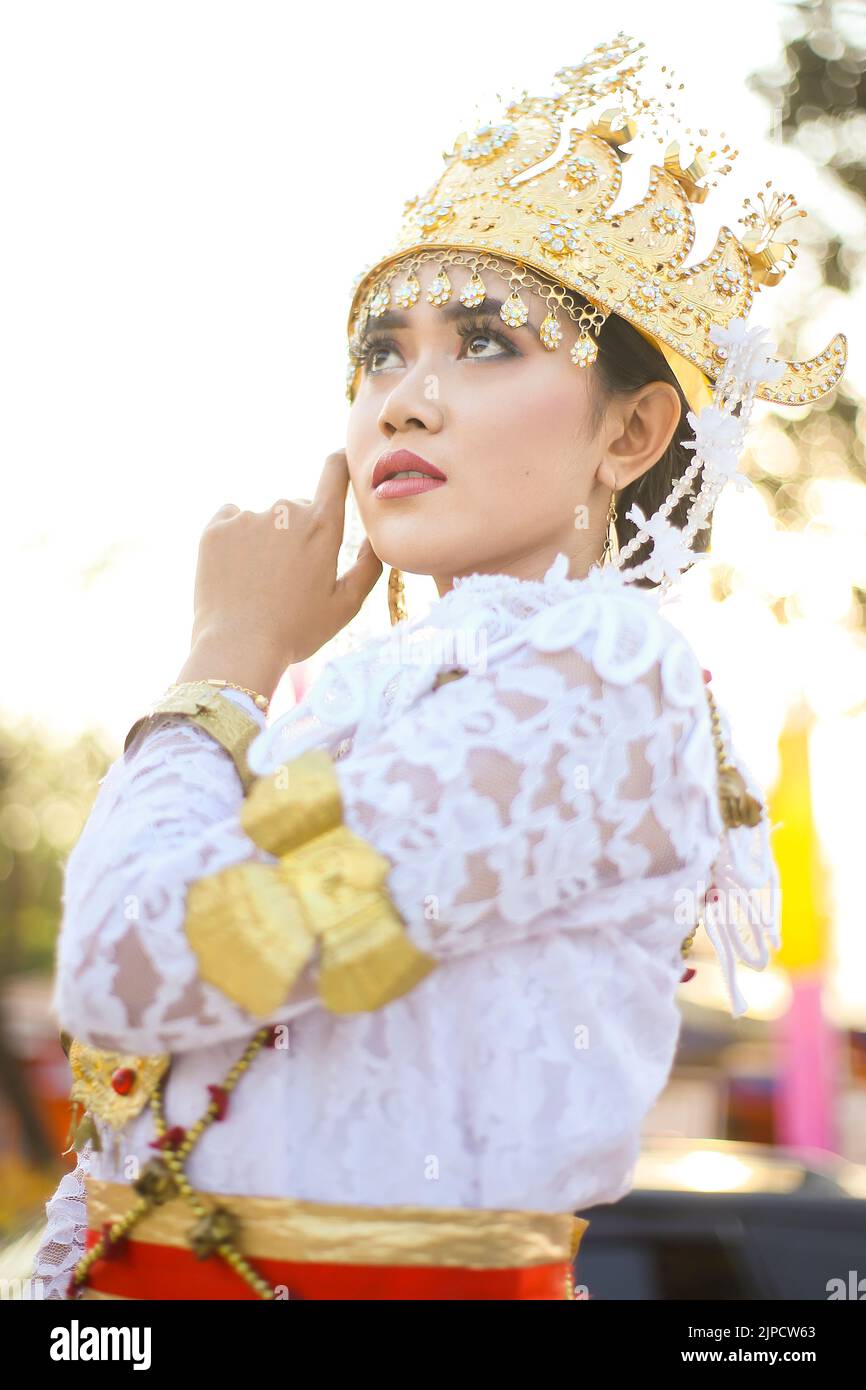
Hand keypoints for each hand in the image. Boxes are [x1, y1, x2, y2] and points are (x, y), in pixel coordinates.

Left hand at [179, 451, 381, 696]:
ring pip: (263, 519)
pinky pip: (231, 520)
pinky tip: (236, 571)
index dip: (339, 461)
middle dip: (298, 531)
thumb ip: (369, 566)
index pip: (334, 470)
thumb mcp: (346, 605)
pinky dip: (235, 539)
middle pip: (297, 507)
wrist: (237, 648)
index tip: (340, 461)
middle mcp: (285, 510)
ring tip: (259, 583)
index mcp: (322, 526)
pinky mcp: (216, 528)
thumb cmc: (297, 631)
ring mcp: (248, 517)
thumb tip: (374, 537)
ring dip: (265, 539)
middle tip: (289, 577)